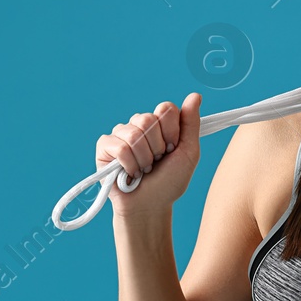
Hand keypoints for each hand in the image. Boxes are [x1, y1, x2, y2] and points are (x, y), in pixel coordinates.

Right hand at [95, 92, 201, 218]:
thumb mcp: (188, 153)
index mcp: (159, 123)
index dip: (171, 132)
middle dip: (157, 147)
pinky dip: (129, 164)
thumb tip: (195, 95)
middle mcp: (139, 125)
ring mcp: (120, 134)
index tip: (172, 149)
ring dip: (144, 159)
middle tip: (157, 162)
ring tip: (144, 169)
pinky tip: (130, 173)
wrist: (150, 206)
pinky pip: (118, 146)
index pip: (165, 109)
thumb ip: (191, 123)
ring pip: (134, 134)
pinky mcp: (105, 147)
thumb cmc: (170, 182)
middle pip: (148, 119)